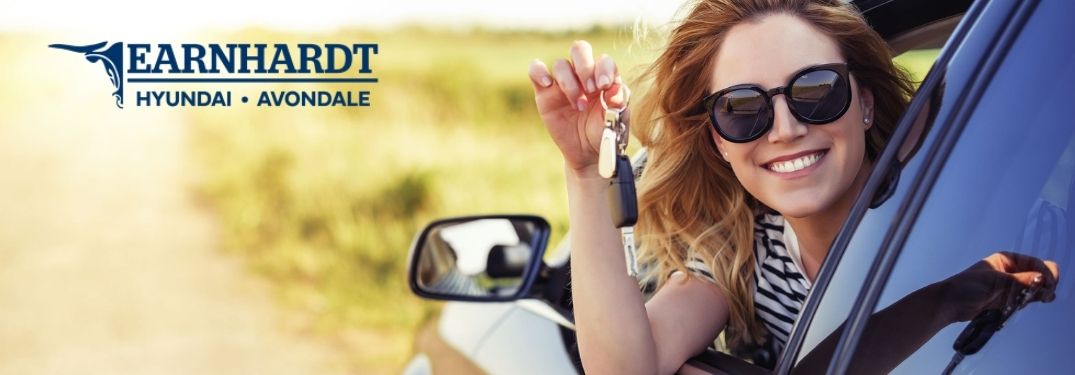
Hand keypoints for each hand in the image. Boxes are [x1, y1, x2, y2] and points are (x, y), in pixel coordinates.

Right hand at [528, 40, 629, 176]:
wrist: (587, 153)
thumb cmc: (604, 133)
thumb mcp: (616, 120)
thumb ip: (618, 103)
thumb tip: (614, 86)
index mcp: (603, 76)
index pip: (603, 60)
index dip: (603, 69)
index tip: (604, 87)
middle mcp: (583, 75)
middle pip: (580, 50)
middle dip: (585, 67)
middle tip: (591, 89)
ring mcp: (563, 82)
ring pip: (560, 64)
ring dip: (569, 83)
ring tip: (578, 105)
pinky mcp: (545, 92)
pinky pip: (535, 70)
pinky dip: (539, 72)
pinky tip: (547, 84)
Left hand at [938, 251, 1059, 322]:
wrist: (949, 304)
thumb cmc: (966, 287)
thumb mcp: (994, 282)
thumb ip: (1019, 281)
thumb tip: (1042, 279)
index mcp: (1007, 259)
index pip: (1035, 263)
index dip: (1045, 273)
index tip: (1049, 285)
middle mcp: (1010, 270)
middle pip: (1038, 275)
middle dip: (1044, 284)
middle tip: (1045, 296)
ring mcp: (1009, 284)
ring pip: (1034, 287)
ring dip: (1038, 293)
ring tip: (1039, 300)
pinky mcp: (1007, 298)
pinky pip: (1026, 298)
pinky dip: (1030, 300)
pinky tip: (1026, 304)